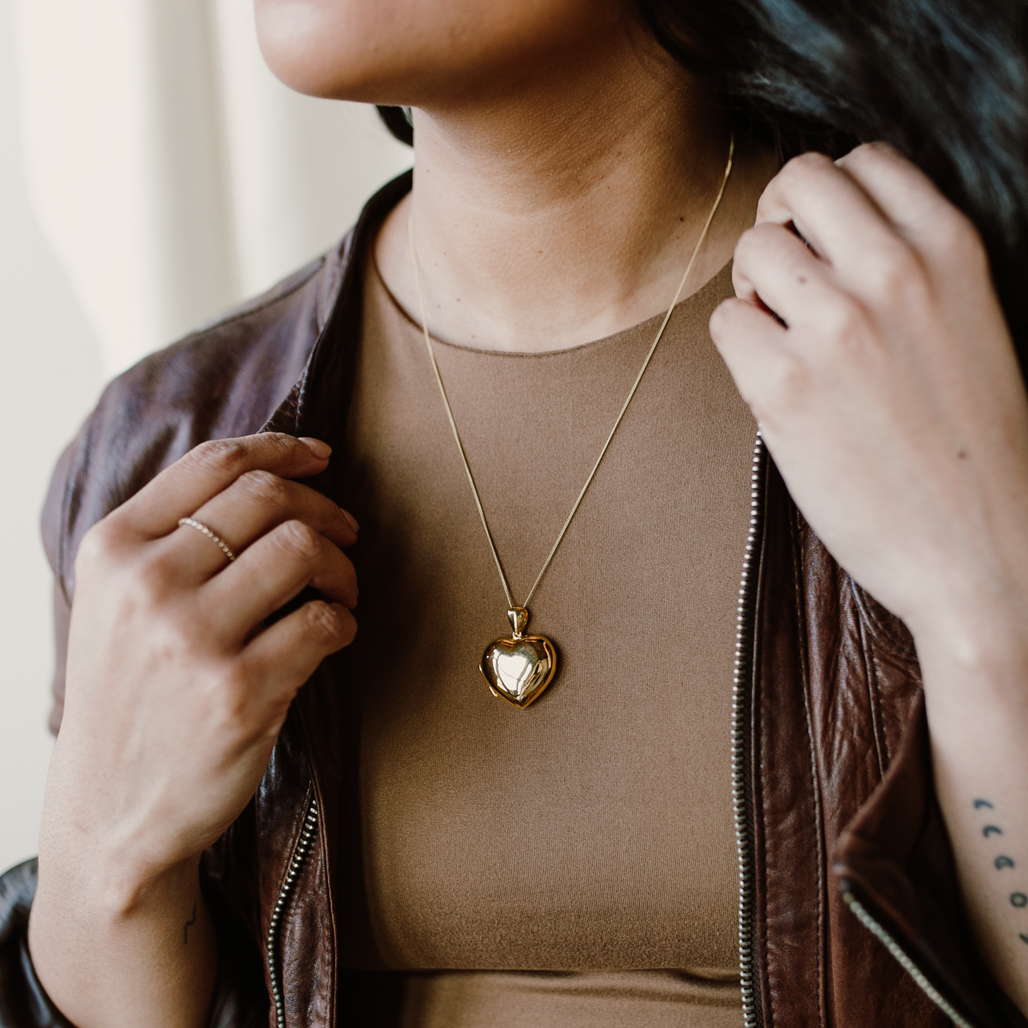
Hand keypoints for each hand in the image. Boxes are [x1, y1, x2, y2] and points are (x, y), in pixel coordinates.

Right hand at [39, 432, 357, 903]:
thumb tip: (273, 478)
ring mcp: (193, 639)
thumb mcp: (116, 603)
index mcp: (113, 549)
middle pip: (269, 498)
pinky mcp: (241, 692)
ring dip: (341, 567)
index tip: (321, 457)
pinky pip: (324, 621)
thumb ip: (173, 538)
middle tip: (345, 536)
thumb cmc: (129, 697)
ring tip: (340, 592)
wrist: (109, 812)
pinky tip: (333, 634)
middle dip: (324, 509)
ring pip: (303, 549)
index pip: (214, 463)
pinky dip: (344, 621)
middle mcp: (147, 585)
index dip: (282, 448)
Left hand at [709, 143, 1027, 653]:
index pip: (861, 161)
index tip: (821, 243)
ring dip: (754, 288)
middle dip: (780, 221)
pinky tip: (774, 384)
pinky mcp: (784, 386)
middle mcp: (893, 270)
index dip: (826, 199)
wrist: (982, 549)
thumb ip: (908, 268)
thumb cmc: (970, 447)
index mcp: (951, 247)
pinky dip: (739, 348)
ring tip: (782, 338)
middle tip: (784, 279)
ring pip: (751, 249)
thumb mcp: (969, 324)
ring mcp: (836, 326)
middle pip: (794, 182)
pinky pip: (725, 323)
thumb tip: (816, 241)